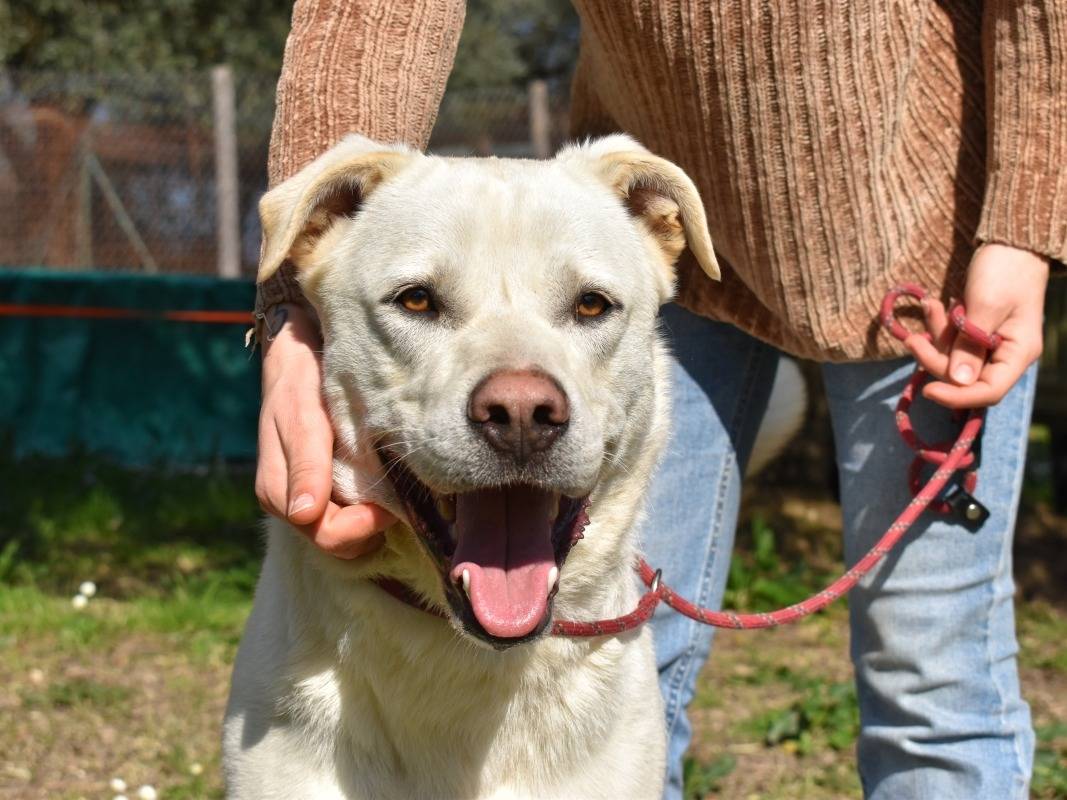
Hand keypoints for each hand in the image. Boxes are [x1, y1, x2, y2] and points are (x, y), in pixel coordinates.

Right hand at [255, 303, 396, 557]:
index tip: (389, 503)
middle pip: (335, 544)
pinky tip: (382, 488)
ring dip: (370, 524)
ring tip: (391, 491)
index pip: (326, 536)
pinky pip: (347, 519)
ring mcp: (305, 499)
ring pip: (344, 539)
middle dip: (369, 529)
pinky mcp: (320, 490)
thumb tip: (305, 515)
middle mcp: (289, 503)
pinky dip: (368, 512)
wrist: (298, 356)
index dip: (361, 526)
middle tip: (397, 499)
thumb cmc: (301, 382)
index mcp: (278, 491)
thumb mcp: (304, 416)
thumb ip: (307, 464)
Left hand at [905, 244, 1048, 409]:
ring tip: (928, 306)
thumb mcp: (986, 306)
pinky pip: (950, 342)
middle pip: (963, 378)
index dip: (958, 396)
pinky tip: (931, 304)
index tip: (927, 390)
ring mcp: (988, 346)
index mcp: (1018, 353)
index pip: (989, 391)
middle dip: (936, 359)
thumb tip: (958, 381)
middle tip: (912, 338)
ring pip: (951, 360)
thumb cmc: (1005, 270)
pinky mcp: (973, 334)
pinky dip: (938, 327)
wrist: (1009, 243)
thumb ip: (970, 345)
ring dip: (935, 338)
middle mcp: (1005, 355)